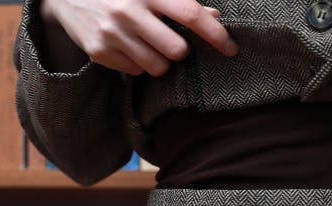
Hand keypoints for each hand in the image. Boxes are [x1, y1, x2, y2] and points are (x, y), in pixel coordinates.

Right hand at [40, 0, 237, 76]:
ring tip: (145, 43)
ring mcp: (113, 33)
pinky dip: (136, 63)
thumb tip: (214, 17)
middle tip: (168, 41)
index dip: (215, 34)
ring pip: (158, 67)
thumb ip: (180, 2)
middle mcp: (130, 11)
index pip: (191, 14)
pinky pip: (135, 72)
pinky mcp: (100, 52)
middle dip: (179, 51)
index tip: (231, 49)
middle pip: (177, 51)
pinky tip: (126, 45)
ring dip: (159, 60)